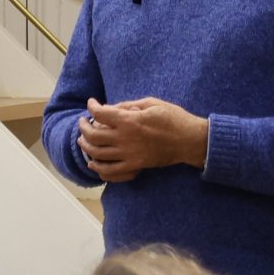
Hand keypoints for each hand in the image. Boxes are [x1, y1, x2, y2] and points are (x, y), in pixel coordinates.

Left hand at [78, 97, 207, 182]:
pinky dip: (98, 167)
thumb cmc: (174, 118)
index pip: (101, 113)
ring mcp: (129, 154)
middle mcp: (126, 138)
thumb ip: (129, 105)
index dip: (92, 106)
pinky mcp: (135, 165)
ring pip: (97, 153)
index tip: (91, 103)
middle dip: (83, 127)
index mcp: (130, 120)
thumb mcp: (152, 103)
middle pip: (93, 135)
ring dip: (86, 146)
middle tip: (82, 122)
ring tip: (83, 140)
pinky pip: (111, 171)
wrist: (190, 140)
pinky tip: (93, 162)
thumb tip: (112, 107)